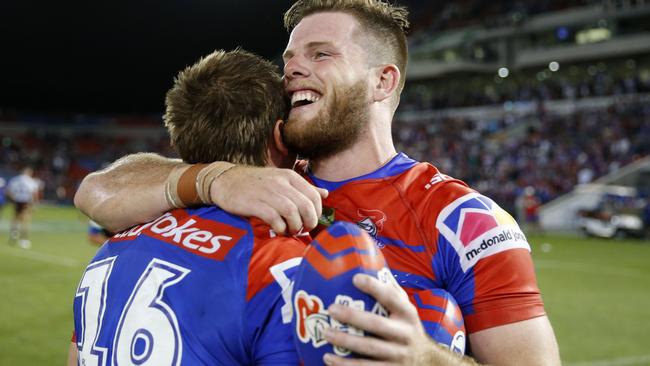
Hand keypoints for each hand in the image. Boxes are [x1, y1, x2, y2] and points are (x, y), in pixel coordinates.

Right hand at [210, 166, 327, 234]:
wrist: (226, 180)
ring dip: (294, 225)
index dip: (317, 212)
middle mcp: (281, 182)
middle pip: (305, 205)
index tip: (311, 221)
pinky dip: (280, 227)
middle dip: (309, 221)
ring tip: (290, 230)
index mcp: (290, 176)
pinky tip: (278, 229)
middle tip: (303, 229)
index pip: (314, 195)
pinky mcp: (254, 203)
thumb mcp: (281, 180)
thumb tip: (325, 194)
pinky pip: (274, 218)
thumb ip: (303, 188)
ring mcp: (267, 192)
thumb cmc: (256, 183)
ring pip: (292, 212)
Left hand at [323, 274, 475, 365]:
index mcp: (408, 315)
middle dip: (353, 317)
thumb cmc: (409, 329)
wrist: (429, 362)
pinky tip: (328, 358)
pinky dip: (345, 365)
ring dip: (345, 342)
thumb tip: (369, 265)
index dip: (375, 288)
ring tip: (325, 333)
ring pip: (369, 349)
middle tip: (331, 308)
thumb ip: (392, 292)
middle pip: (377, 325)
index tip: (355, 278)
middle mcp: (405, 335)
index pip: (392, 298)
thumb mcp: (407, 310)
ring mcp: (398, 356)